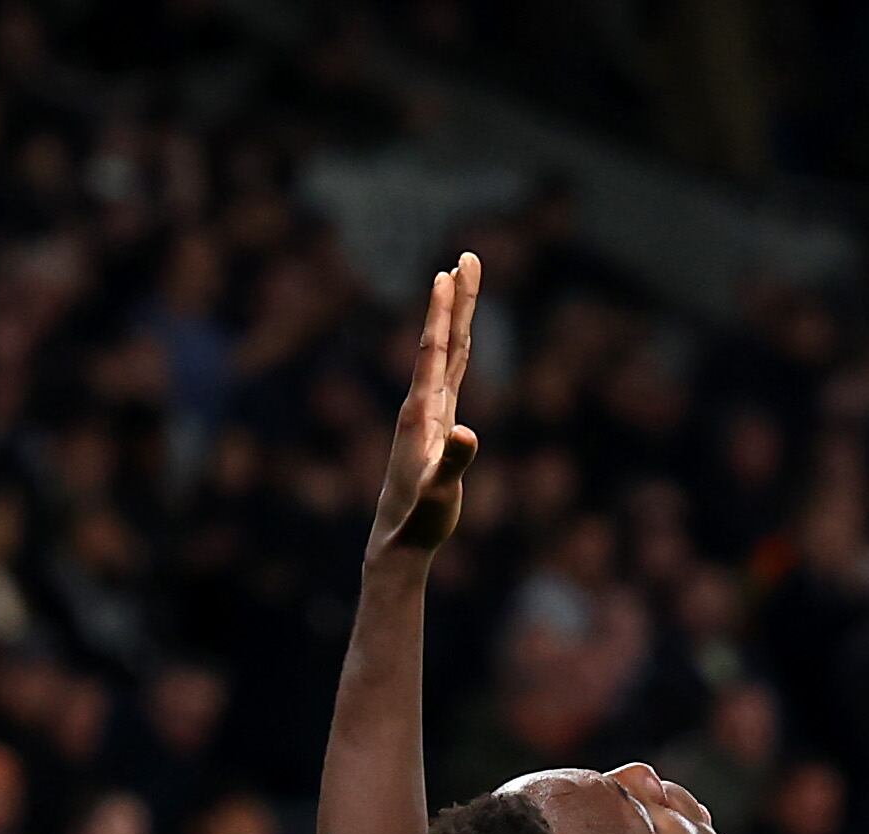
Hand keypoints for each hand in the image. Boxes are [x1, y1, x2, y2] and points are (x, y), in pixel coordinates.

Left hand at [370, 252, 481, 559]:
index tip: (446, 274)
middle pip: (444, 341)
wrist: (400, 540)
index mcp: (421, 413)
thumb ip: (452, 464)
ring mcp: (430, 413)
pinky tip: (461, 336)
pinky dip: (459, 349)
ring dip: (458, 317)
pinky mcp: (439, 426)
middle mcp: (423, 403)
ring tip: (464, 280)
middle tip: (467, 257)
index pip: (433, 351)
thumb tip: (469, 434)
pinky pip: (452, 375)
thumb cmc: (420, 520)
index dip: (441, 313)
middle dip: (457, 299)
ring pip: (449, 353)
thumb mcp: (439, 496)